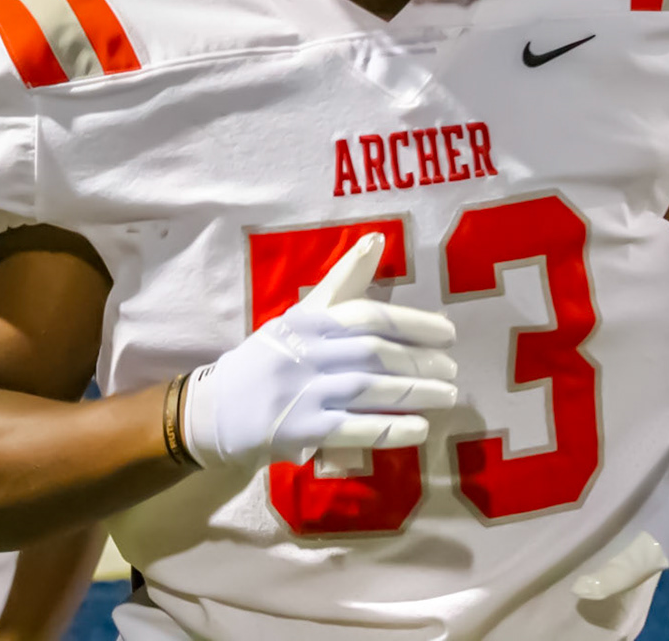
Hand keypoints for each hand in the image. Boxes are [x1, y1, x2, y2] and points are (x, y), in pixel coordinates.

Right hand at [181, 232, 457, 469]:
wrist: (216, 408)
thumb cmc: (270, 357)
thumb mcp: (301, 315)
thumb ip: (343, 280)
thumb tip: (378, 238)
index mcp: (308, 321)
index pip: (367, 316)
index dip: (413, 324)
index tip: (448, 334)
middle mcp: (306, 353)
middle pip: (373, 354)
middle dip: (419, 362)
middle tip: (452, 370)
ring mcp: (302, 393)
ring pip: (368, 390)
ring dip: (414, 393)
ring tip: (448, 397)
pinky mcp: (300, 430)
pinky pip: (353, 429)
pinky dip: (390, 429)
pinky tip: (420, 429)